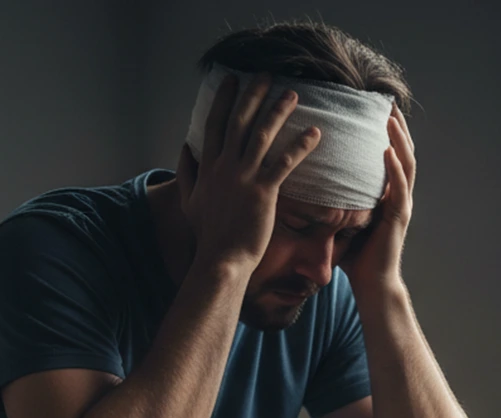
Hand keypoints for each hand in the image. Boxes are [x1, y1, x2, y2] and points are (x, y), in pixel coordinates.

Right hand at [176, 73, 321, 272]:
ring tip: (292, 94)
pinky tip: (315, 133)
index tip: (232, 80)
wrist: (221, 260)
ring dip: (278, 112)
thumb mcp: (188, 201)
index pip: (215, 124)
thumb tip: (185, 149)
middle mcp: (224, 167)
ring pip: (261, 135)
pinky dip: (300, 146)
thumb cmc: (208, 235)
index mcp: (207, 167)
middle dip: (253, 95)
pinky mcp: (263, 192)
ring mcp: (243, 178)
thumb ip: (186, 173)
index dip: (224, 100)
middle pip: (239, 122)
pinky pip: (284, 163)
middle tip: (267, 75)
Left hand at [340, 103, 415, 293]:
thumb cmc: (356, 258)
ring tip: (390, 118)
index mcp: (385, 196)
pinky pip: (399, 187)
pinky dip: (395, 167)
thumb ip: (333, 203)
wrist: (372, 286)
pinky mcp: (398, 218)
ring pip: (406, 165)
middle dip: (396, 128)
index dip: (385, 134)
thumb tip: (305, 187)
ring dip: (399, 140)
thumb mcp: (342, 222)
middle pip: (402, 153)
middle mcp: (397, 197)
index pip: (389, 157)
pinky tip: (387, 151)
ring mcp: (401, 206)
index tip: (375, 111)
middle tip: (386, 103)